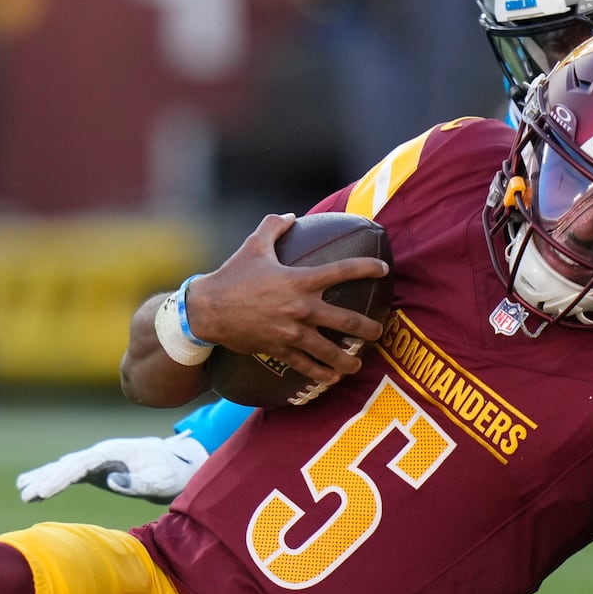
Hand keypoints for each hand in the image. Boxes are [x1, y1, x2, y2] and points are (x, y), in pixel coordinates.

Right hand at [15, 433, 208, 502]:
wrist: (179, 465)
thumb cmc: (171, 474)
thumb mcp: (161, 481)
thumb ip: (137, 482)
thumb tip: (111, 481)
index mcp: (114, 452)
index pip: (81, 464)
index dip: (61, 477)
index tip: (44, 492)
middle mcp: (102, 453)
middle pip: (68, 464)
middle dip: (46, 479)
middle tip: (26, 496)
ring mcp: (98, 460)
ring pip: (65, 467)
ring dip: (44, 478)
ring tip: (23, 491)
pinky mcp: (98, 470)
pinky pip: (70, 474)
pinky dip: (52, 479)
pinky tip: (34, 487)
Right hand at [185, 214, 388, 388]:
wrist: (207, 310)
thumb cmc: (231, 276)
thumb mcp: (253, 245)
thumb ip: (274, 226)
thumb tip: (291, 215)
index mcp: (299, 280)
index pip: (342, 271)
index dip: (367, 268)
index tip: (384, 269)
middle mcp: (300, 308)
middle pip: (346, 321)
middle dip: (367, 328)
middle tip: (379, 332)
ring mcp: (291, 333)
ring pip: (329, 350)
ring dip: (348, 360)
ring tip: (357, 365)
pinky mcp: (279, 349)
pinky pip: (305, 366)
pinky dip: (320, 374)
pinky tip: (331, 378)